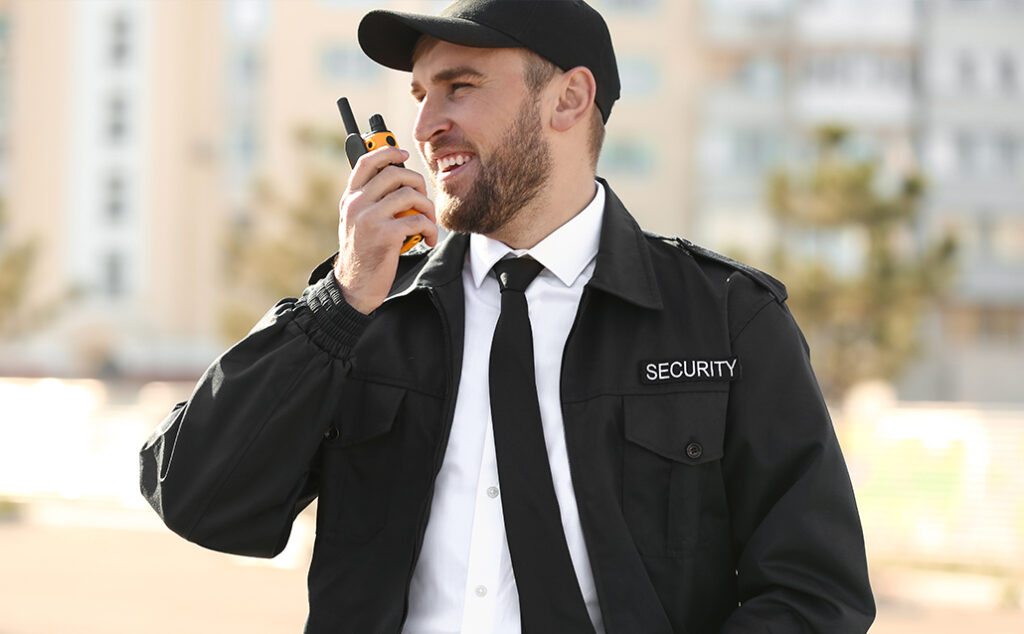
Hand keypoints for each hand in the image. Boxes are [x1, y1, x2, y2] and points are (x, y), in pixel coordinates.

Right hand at [335, 146, 437, 314]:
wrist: (355, 286)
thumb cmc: (363, 253)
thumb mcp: (357, 221)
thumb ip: (370, 200)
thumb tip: (397, 177)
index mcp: (350, 198)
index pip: (367, 162)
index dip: (388, 151)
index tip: (404, 154)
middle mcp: (357, 204)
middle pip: (395, 173)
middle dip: (418, 182)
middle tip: (423, 199)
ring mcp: (370, 219)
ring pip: (410, 195)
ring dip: (427, 208)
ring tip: (428, 222)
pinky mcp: (386, 235)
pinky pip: (418, 220)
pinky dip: (430, 229)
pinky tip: (428, 239)